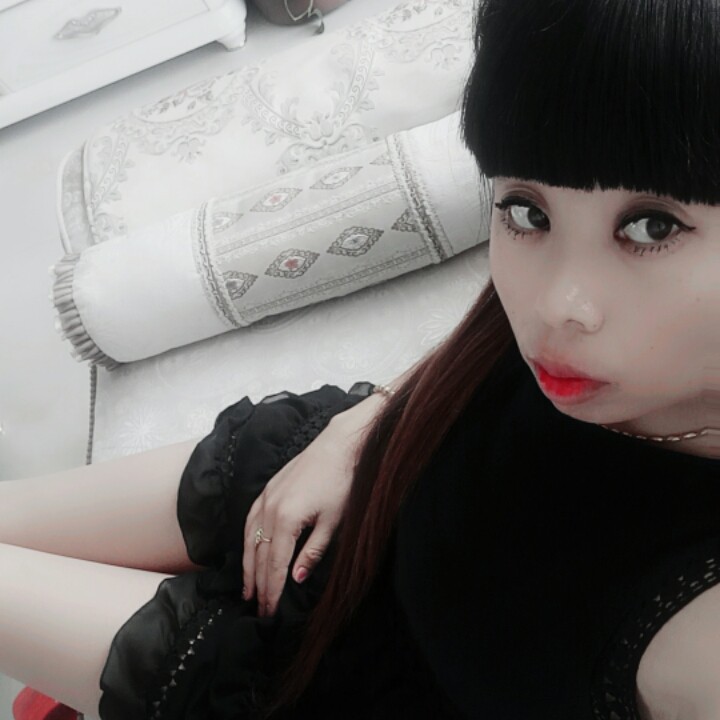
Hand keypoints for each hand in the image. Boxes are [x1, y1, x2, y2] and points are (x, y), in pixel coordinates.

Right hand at [242, 403, 378, 616]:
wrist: (341, 445)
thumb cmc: (343, 483)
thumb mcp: (334, 522)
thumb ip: (313, 552)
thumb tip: (297, 579)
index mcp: (285, 520)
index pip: (274, 565)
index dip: (271, 591)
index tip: (269, 613)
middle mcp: (269, 509)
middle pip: (258, 555)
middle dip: (257, 585)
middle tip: (258, 610)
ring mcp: (266, 497)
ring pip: (249, 539)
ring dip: (247, 566)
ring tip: (248, 590)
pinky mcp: (269, 488)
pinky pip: (250, 520)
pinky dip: (247, 540)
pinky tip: (249, 551)